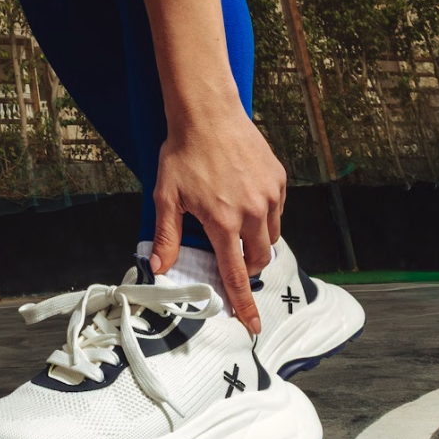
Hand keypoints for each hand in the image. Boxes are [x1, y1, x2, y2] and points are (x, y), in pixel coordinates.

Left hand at [147, 102, 285, 333]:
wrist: (207, 113)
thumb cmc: (183, 153)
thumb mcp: (166, 197)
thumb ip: (167, 237)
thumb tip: (160, 269)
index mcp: (223, 222)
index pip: (235, 274)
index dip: (243, 303)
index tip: (252, 325)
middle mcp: (252, 212)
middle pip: (259, 259)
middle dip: (248, 267)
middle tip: (232, 259)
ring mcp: (269, 195)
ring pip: (272, 236)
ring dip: (257, 242)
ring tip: (236, 226)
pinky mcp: (278, 180)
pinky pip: (277, 211)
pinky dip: (265, 216)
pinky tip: (246, 201)